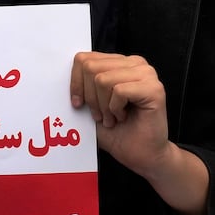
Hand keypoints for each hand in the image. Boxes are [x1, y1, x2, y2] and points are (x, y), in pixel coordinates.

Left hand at [69, 52, 171, 178]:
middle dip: (90, 97)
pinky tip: (123, 118)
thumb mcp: (92, 105)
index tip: (78, 104)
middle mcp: (135, 64)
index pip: (84, 59)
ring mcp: (147, 74)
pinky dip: (115, 109)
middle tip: (100, 115)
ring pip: (103, 79)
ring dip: (103, 106)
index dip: (76, 84)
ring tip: (112, 118)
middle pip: (91, 67)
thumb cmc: (117, 132)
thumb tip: (60, 76)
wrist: (141, 155)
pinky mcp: (154, 89)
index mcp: (120, 63)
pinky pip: (119, 91)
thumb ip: (83, 86)